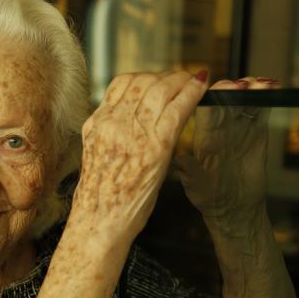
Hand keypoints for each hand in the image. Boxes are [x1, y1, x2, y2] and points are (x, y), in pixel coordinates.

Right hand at [71, 71, 207, 244]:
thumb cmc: (99, 198)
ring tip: (194, 80)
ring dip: (182, 80)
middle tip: (182, 78)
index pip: (121, 84)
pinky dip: (193, 93)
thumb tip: (128, 124)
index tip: (158, 79)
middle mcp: (112, 122)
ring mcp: (134, 132)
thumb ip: (109, 134)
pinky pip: (178, 108)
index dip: (144, 76)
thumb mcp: (96, 155)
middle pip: (142, 81)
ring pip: (161, 89)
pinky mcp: (157, 145)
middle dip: (166, 76)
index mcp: (96, 124)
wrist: (99, 221)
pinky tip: (202, 88)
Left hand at [173, 76, 274, 227]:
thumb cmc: (208, 197)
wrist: (232, 208)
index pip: (207, 110)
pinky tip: (274, 88)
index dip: (216, 96)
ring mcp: (239, 129)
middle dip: (236, 88)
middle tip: (247, 83)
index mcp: (204, 137)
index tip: (225, 87)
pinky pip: (261, 112)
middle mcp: (220, 129)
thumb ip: (190, 171)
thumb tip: (179, 159)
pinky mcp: (257, 133)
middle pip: (228, 101)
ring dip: (254, 89)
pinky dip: (267, 99)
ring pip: (245, 102)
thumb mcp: (196, 185)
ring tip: (264, 84)